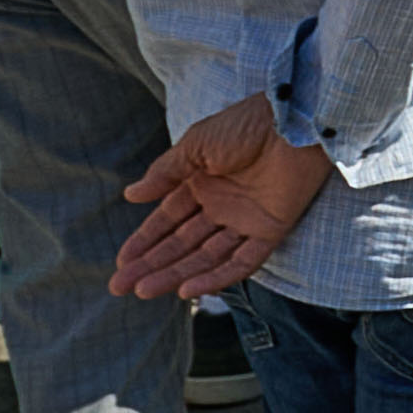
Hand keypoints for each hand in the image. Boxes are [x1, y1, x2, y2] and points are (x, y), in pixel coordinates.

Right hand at [113, 97, 338, 300]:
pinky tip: (187, 290)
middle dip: (151, 265)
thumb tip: (131, 195)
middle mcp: (223, 206)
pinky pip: (243, 261)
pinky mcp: (272, 229)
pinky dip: (217, 277)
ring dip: (175, 274)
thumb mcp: (197, 145)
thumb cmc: (247, 124)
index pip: (168, 221)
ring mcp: (246, 219)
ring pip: (206, 256)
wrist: (293, 121)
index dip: (145, 241)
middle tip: (119, 286)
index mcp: (204, 184)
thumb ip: (166, 173)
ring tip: (143, 291)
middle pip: (182, 244)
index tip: (122, 261)